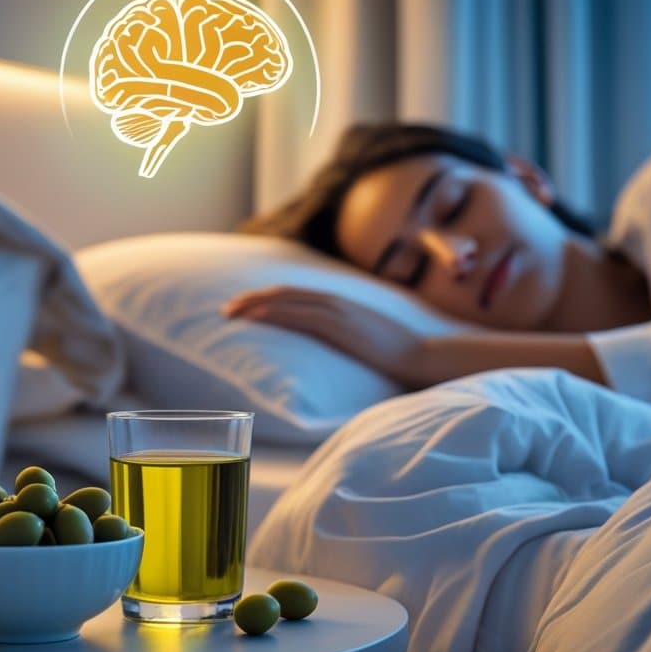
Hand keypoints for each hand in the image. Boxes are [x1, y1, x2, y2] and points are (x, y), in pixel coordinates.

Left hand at [222, 286, 429, 386]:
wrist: (423, 357)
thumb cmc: (399, 358)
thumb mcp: (367, 343)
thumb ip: (347, 341)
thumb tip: (334, 355)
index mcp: (342, 306)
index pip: (297, 295)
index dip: (268, 298)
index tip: (245, 307)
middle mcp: (336, 302)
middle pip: (284, 293)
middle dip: (252, 299)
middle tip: (227, 309)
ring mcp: (337, 312)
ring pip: (285, 300)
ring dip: (253, 304)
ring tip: (230, 313)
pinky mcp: (338, 326)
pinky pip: (297, 315)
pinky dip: (271, 313)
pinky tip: (251, 318)